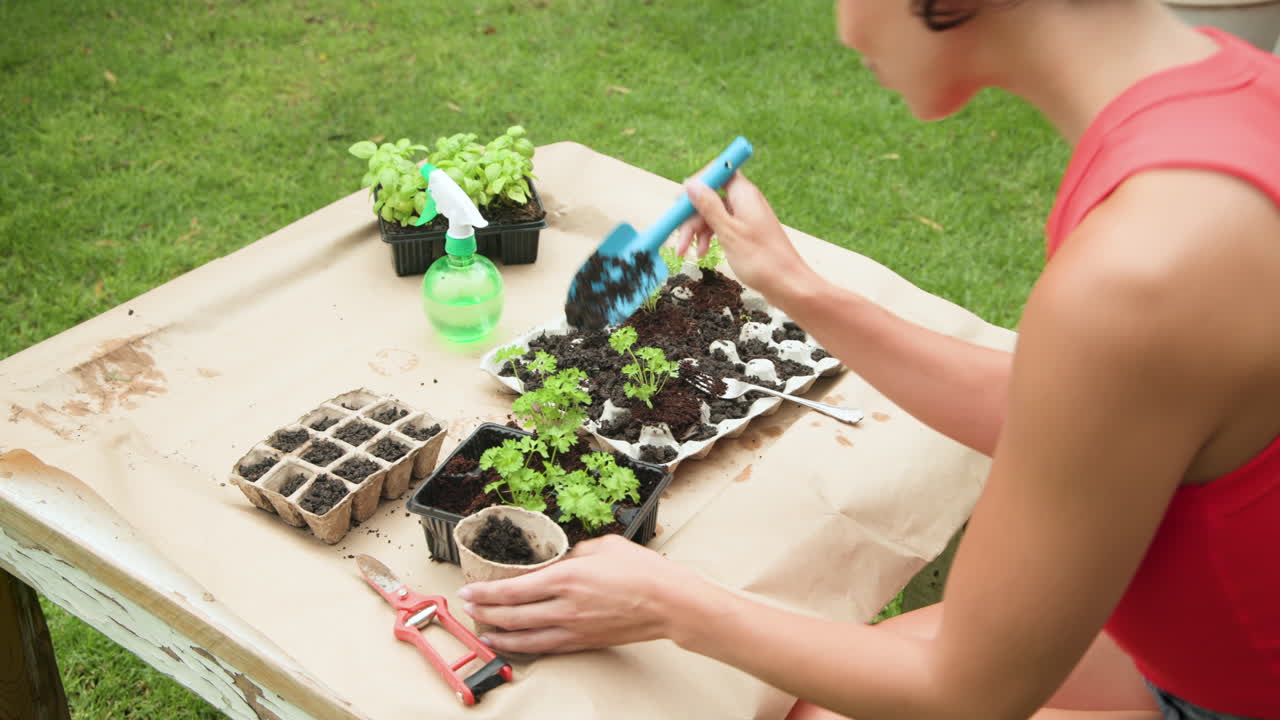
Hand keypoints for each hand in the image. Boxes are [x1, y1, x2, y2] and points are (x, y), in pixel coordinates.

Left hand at [458, 534, 707, 653]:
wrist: (669, 603)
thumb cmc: (642, 571)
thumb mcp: (604, 546)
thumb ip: (576, 551)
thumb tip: (562, 558)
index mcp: (568, 577)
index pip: (514, 588)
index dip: (486, 591)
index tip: (469, 589)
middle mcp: (565, 606)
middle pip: (513, 614)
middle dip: (485, 611)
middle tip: (468, 608)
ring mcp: (574, 628)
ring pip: (525, 637)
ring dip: (499, 634)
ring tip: (483, 630)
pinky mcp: (584, 642)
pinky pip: (546, 648)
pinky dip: (524, 647)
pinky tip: (514, 643)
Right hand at [677, 170, 818, 299]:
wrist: (788, 284)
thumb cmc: (761, 259)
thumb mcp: (728, 232)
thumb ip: (708, 206)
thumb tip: (691, 183)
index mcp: (743, 193)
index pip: (716, 172)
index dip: (696, 183)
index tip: (679, 203)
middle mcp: (744, 200)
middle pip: (709, 196)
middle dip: (690, 216)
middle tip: (679, 239)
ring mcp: (745, 216)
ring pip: (712, 214)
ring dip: (696, 231)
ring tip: (685, 253)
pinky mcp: (745, 232)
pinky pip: (721, 226)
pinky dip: (709, 237)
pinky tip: (703, 253)